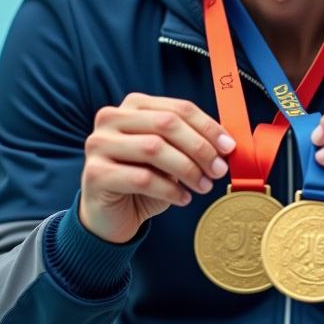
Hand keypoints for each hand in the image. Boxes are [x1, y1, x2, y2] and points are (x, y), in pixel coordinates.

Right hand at [79, 94, 234, 243]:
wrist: (110, 216)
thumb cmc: (143, 182)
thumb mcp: (170, 157)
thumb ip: (190, 144)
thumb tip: (225, 146)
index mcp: (133, 106)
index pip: (178, 108)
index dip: (207, 127)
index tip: (228, 147)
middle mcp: (111, 118)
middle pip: (166, 124)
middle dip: (199, 147)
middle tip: (218, 169)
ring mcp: (99, 144)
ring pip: (154, 148)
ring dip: (187, 169)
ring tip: (203, 186)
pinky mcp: (95, 174)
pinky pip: (142, 178)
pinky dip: (169, 189)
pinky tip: (182, 198)